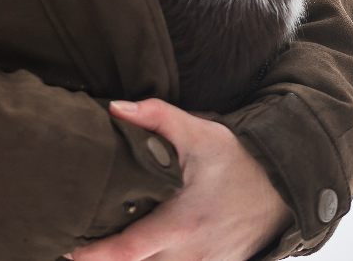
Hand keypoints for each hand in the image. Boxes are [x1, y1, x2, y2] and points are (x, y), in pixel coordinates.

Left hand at [66, 98, 293, 260]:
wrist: (283, 188)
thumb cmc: (237, 160)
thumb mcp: (198, 132)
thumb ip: (155, 115)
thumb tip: (114, 108)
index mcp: (182, 223)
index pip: (130, 249)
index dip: (97, 255)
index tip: (69, 251)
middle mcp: (192, 254)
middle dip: (107, 259)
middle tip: (73, 240)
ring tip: (99, 247)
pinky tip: (139, 250)